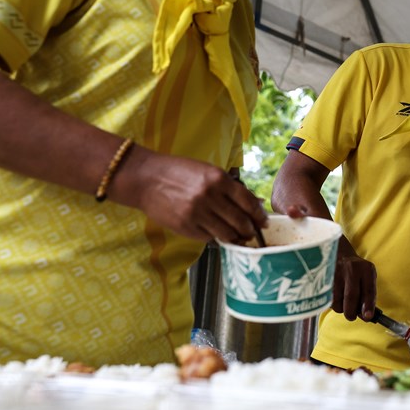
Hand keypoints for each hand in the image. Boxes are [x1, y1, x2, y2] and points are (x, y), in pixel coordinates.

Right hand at [120, 149, 266, 243]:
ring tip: (238, 236)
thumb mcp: (208, 172)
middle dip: (250, 229)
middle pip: (240, 221)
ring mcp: (197, 214)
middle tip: (253, 232)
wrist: (146, 179)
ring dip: (236, 237)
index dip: (259, 215)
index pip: (248, 202)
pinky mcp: (185, 227)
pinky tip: (218, 233)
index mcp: (218, 179)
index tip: (263, 221)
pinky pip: (209, 238)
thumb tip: (255, 203)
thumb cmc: (179, 172)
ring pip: (227, 234)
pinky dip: (216, 237)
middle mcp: (209, 197)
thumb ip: (231, 188)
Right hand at [332, 240, 376, 320]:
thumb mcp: (367, 276)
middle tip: (352, 316)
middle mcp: (351, 269)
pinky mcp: (324, 278)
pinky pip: (328, 299)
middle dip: (351, 312)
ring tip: (343, 301)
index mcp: (366, 269)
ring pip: (337, 301)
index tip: (368, 317)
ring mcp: (336, 272)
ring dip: (341, 308)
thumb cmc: (356, 270)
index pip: (368, 290)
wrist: (338, 252)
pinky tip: (335, 296)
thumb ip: (368, 294)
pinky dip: (332, 303)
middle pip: (351, 297)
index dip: (368, 306)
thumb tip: (366, 315)